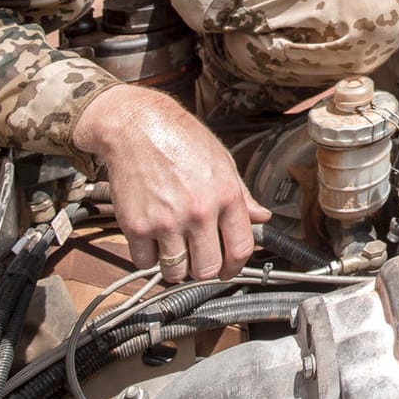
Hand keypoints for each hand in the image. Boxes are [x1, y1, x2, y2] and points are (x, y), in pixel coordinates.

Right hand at [74, 84, 270, 281]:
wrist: (137, 126)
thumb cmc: (180, 138)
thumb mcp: (222, 160)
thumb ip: (242, 195)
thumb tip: (261, 216)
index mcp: (225, 196)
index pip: (240, 249)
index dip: (235, 267)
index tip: (228, 270)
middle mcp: (198, 212)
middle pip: (207, 269)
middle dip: (204, 269)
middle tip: (198, 260)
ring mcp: (166, 222)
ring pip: (175, 272)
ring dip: (176, 266)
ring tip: (174, 248)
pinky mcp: (136, 226)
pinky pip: (145, 263)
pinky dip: (148, 257)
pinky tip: (153, 239)